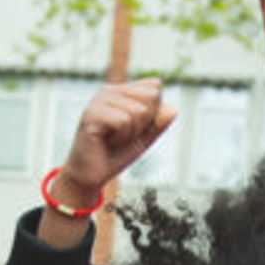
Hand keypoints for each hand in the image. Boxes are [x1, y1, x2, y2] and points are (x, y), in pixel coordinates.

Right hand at [52, 79, 177, 209]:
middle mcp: (109, 90)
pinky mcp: (92, 113)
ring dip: (131, 134)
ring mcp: (99, 100)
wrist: (91, 176)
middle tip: (122, 136)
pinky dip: (120, 138)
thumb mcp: (144, 138)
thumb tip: (174, 109)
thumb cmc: (116, 154)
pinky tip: (105, 141)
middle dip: (143, 124)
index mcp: (121, 91)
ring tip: (113, 139)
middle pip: (150, 98)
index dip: (152, 114)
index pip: (155, 88)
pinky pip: (124, 121)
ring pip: (138, 111)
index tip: (133, 128)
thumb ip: (159, 123)